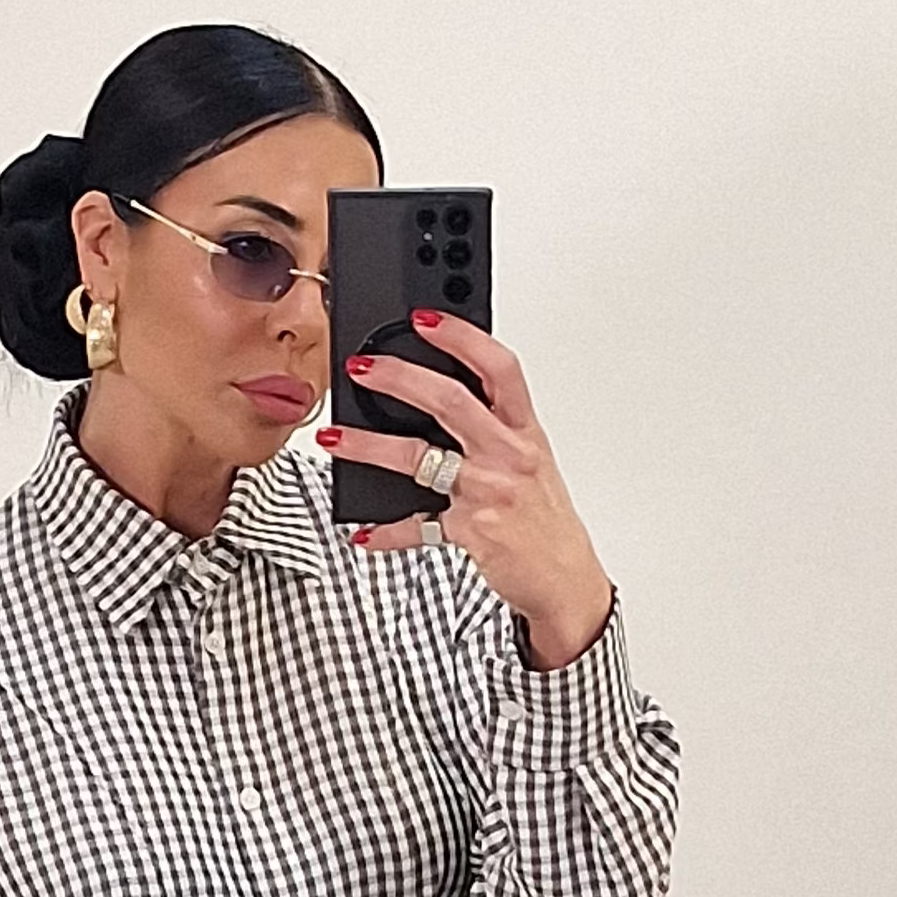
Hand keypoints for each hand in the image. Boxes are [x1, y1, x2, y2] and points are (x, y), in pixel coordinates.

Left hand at [321, 309, 613, 665]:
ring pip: (418, 458)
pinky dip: (386, 531)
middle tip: (360, 367)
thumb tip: (436, 394)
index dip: (462, 337)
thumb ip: (492, 427)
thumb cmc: (543, 517)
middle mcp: (509, 455)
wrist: (564, 578)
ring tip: (332, 436)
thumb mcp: (529, 461)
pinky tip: (363, 531)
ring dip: (368, 445)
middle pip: (449, 401)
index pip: (499, 368)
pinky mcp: (470, 531)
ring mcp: (488, 492)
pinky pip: (417, 526)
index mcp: (525, 430)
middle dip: (399, 378)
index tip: (425, 318)